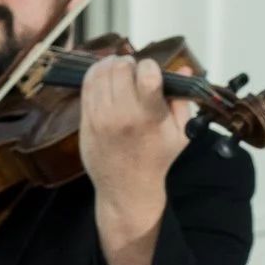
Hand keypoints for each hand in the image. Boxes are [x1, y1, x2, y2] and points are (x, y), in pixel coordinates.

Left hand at [80, 49, 191, 264]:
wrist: (127, 196)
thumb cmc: (157, 164)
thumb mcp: (179, 139)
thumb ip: (180, 106)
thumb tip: (180, 76)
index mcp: (149, 125)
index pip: (146, 82)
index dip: (150, 72)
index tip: (153, 72)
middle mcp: (122, 122)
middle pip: (122, 69)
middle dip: (131, 67)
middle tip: (138, 74)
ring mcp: (99, 124)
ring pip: (101, 74)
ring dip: (112, 68)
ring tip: (122, 73)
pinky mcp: (84, 125)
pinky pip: (87, 86)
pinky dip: (96, 77)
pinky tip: (106, 81)